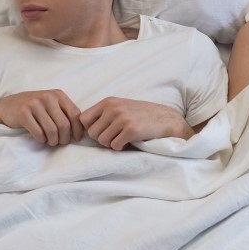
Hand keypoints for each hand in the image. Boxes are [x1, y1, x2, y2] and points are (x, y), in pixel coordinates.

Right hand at [0, 90, 83, 145]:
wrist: (7, 106)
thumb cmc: (35, 108)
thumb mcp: (52, 104)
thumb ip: (65, 113)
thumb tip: (81, 131)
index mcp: (58, 95)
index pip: (75, 114)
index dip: (77, 129)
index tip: (75, 139)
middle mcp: (48, 97)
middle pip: (64, 125)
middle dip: (64, 138)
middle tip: (59, 142)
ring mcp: (35, 104)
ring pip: (52, 131)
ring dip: (52, 141)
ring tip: (50, 141)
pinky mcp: (23, 113)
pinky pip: (38, 133)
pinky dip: (41, 139)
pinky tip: (40, 138)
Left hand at [80, 97, 194, 150]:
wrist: (166, 119)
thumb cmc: (142, 115)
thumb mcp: (121, 107)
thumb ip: (104, 113)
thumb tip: (82, 127)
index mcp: (108, 102)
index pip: (83, 119)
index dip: (91, 129)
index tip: (102, 132)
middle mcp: (113, 108)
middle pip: (92, 133)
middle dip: (101, 139)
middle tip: (115, 137)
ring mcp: (122, 118)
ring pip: (102, 141)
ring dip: (111, 144)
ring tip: (123, 138)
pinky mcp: (131, 129)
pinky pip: (114, 145)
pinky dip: (120, 147)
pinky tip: (129, 141)